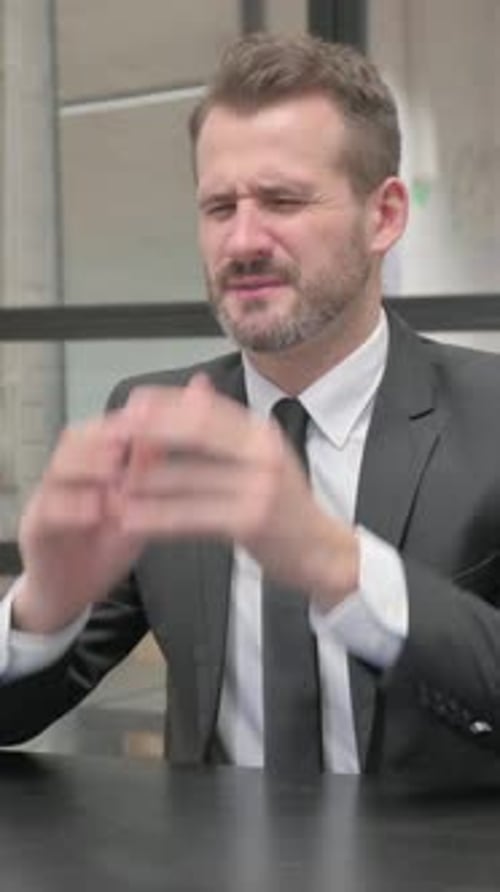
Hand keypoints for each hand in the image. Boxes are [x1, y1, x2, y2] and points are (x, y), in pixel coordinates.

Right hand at [16, 412, 146, 632]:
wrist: (71, 592)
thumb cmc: (106, 547)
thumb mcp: (139, 514)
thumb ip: (152, 479)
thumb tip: (172, 441)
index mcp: (94, 466)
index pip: (103, 430)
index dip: (124, 421)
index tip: (150, 418)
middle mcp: (69, 475)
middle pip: (77, 439)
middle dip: (104, 435)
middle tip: (129, 439)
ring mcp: (49, 498)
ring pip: (59, 468)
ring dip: (88, 465)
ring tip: (114, 469)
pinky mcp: (35, 527)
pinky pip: (48, 510)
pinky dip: (72, 506)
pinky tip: (95, 509)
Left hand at [115, 374, 358, 605]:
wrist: (320, 551)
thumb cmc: (283, 505)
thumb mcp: (259, 457)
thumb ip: (225, 428)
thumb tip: (192, 390)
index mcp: (261, 432)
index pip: (208, 407)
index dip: (167, 404)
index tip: (132, 405)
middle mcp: (263, 453)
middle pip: (197, 432)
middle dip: (151, 432)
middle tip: (114, 438)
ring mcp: (260, 487)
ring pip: (189, 477)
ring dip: (145, 481)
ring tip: (111, 484)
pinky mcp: (251, 522)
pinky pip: (192, 516)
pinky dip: (158, 518)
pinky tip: (132, 520)